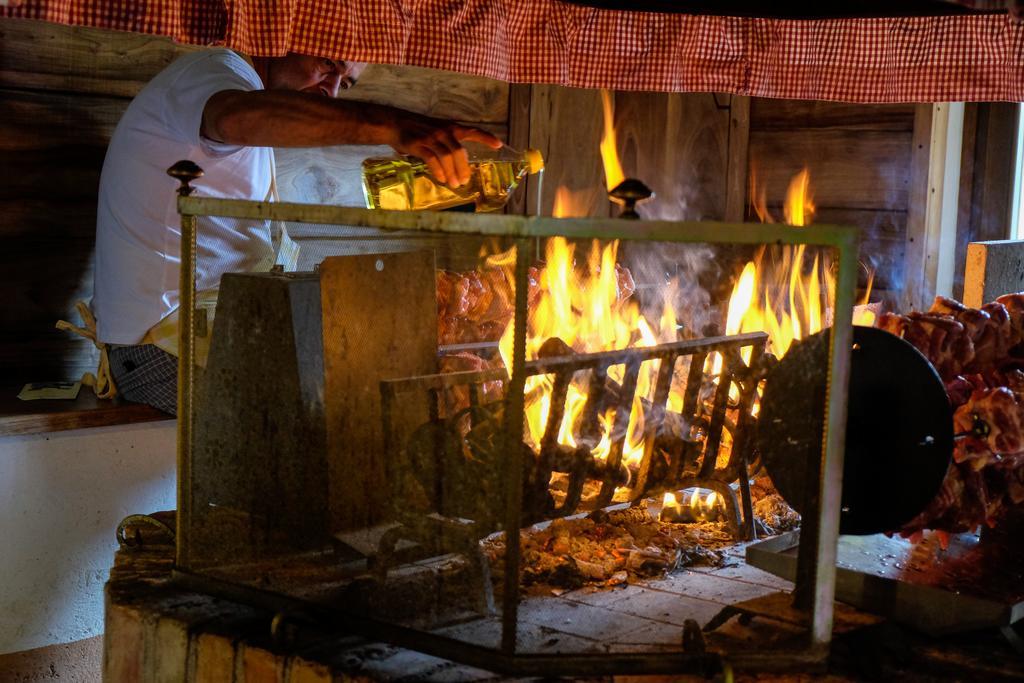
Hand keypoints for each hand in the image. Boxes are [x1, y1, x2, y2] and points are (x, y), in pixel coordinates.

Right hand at [388, 113, 502, 186]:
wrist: (396, 123)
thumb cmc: (419, 130)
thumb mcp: (438, 131)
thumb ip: (449, 143)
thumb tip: (459, 163)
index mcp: (451, 128)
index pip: (473, 131)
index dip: (486, 137)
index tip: (499, 145)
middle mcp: (444, 131)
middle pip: (459, 151)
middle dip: (464, 168)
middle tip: (465, 181)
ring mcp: (431, 137)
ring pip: (447, 157)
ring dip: (452, 172)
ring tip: (455, 184)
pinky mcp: (419, 144)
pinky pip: (432, 159)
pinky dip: (438, 171)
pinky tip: (442, 179)